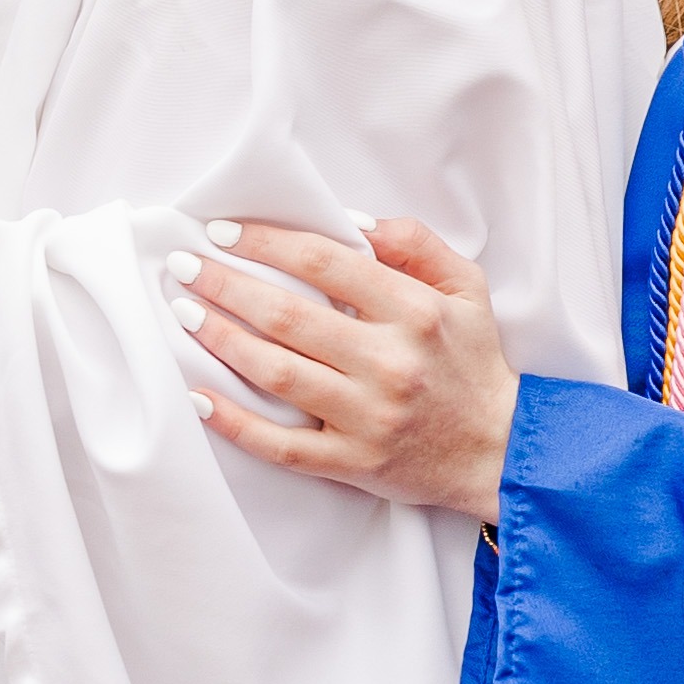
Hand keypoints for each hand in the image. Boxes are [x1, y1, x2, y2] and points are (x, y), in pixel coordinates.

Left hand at [174, 216, 518, 525]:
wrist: (499, 451)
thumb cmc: (473, 362)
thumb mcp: (466, 287)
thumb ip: (415, 243)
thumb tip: (351, 221)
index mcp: (415, 312)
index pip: (326, 264)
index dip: (267, 243)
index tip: (224, 232)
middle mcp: (389, 363)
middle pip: (288, 316)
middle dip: (225, 286)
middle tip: (184, 268)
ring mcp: (368, 417)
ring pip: (277, 374)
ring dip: (221, 340)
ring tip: (184, 313)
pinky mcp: (353, 462)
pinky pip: (281, 446)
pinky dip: (234, 422)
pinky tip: (199, 397)